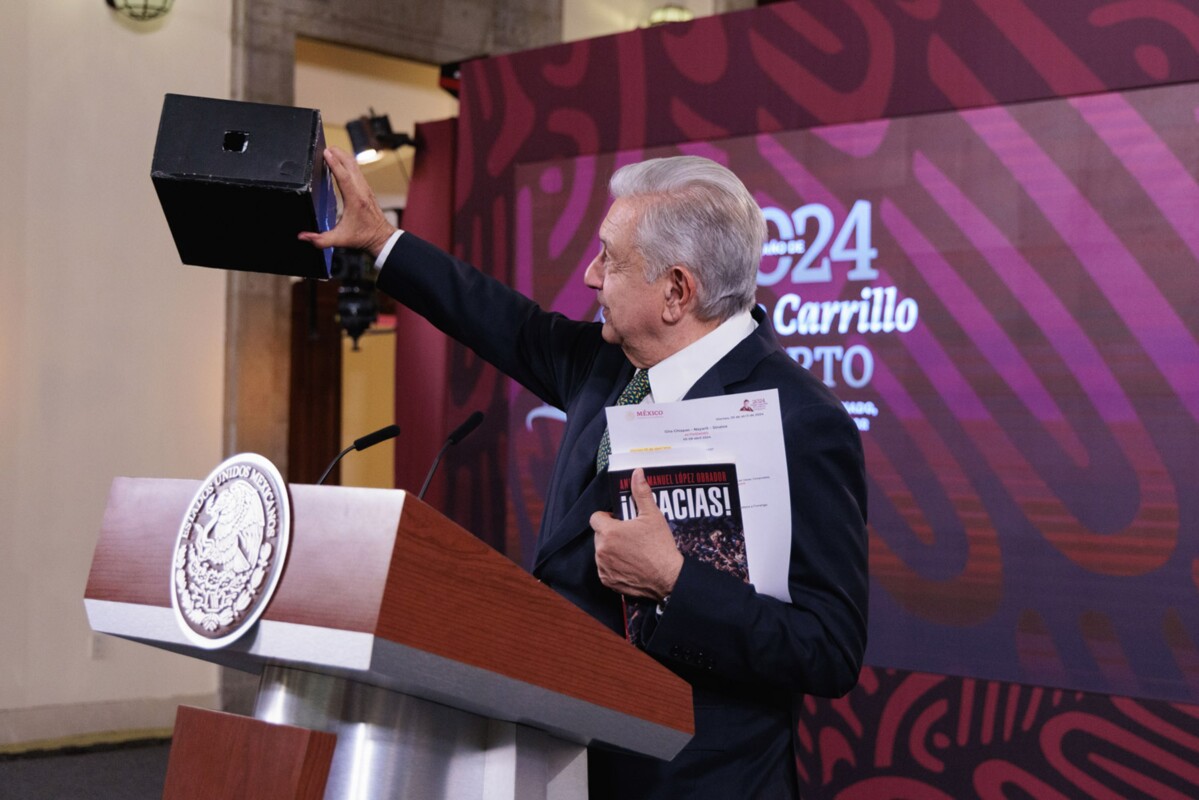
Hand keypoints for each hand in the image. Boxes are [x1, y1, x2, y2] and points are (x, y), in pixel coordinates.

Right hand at [298, 146, 396, 257]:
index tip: (326, 152)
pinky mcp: (367, 189)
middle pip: (350, 165)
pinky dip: (348, 162)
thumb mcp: (339, 240)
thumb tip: (303, 237)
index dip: (334, 163)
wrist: (381, 238)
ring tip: (330, 149)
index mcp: (355, 200)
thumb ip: (320, 240)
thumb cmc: (362, 237)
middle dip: (338, 153)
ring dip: (343, 156)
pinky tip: (340, 160)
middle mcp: (362, 191)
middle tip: (325, 146)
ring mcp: (366, 188)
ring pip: (355, 165)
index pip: (344, 177)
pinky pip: (357, 170)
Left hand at [591, 468, 683, 600]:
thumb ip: (641, 493)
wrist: (668, 578)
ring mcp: (603, 567)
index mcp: (609, 532)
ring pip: (601, 552)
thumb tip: (637, 473)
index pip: (596, 518)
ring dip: (611, 549)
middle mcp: (601, 550)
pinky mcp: (608, 581)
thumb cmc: (660, 546)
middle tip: (629, 536)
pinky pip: (605, 569)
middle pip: (599, 535)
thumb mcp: (653, 516)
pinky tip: (630, 564)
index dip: (607, 517)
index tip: (620, 521)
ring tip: (631, 550)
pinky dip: (613, 566)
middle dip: (610, 533)